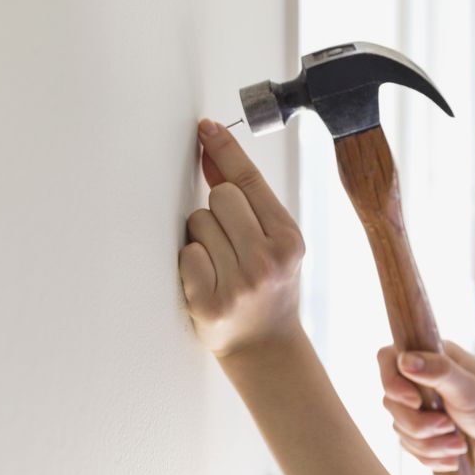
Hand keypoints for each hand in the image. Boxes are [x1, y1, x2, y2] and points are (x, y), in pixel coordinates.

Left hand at [178, 118, 305, 357]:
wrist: (266, 346)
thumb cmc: (270, 286)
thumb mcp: (273, 241)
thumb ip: (247, 198)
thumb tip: (211, 150)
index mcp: (288, 239)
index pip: (250, 181)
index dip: (226, 150)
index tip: (206, 128)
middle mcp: (267, 260)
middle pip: (219, 197)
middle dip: (216, 210)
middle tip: (229, 241)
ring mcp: (238, 283)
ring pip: (197, 223)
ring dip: (201, 237)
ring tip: (220, 263)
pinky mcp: (209, 303)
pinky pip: (185, 255)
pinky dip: (191, 263)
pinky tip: (208, 280)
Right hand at [377, 340, 474, 473]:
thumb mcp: (471, 390)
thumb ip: (439, 372)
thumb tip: (404, 359)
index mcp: (434, 357)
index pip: (389, 358)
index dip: (392, 381)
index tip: (414, 402)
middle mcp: (423, 379)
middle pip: (391, 400)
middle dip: (418, 424)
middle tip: (448, 427)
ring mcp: (422, 407)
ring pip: (399, 427)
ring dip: (428, 444)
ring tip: (459, 445)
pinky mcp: (424, 432)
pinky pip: (408, 447)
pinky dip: (430, 456)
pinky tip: (453, 458)